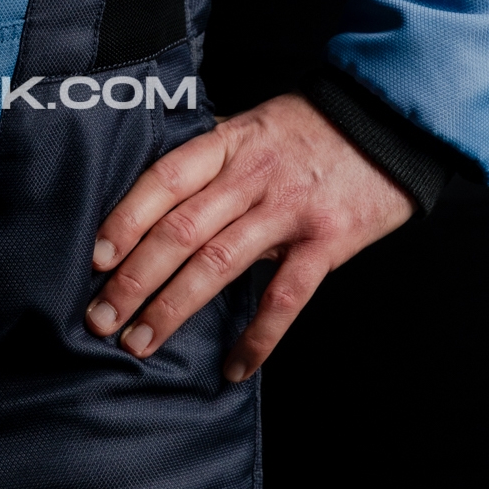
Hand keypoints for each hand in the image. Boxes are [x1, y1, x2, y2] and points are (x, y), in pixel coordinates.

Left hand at [85, 92, 412, 383]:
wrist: (391, 121)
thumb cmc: (313, 126)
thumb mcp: (255, 122)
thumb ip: (212, 152)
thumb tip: (158, 185)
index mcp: (229, 144)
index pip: (165, 180)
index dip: (126, 218)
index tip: (96, 258)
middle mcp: (253, 176)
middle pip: (181, 230)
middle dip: (134, 279)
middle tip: (100, 318)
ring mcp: (289, 211)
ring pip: (219, 265)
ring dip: (173, 309)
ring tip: (140, 343)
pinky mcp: (327, 242)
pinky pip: (285, 297)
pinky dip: (257, 337)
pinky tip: (233, 367)